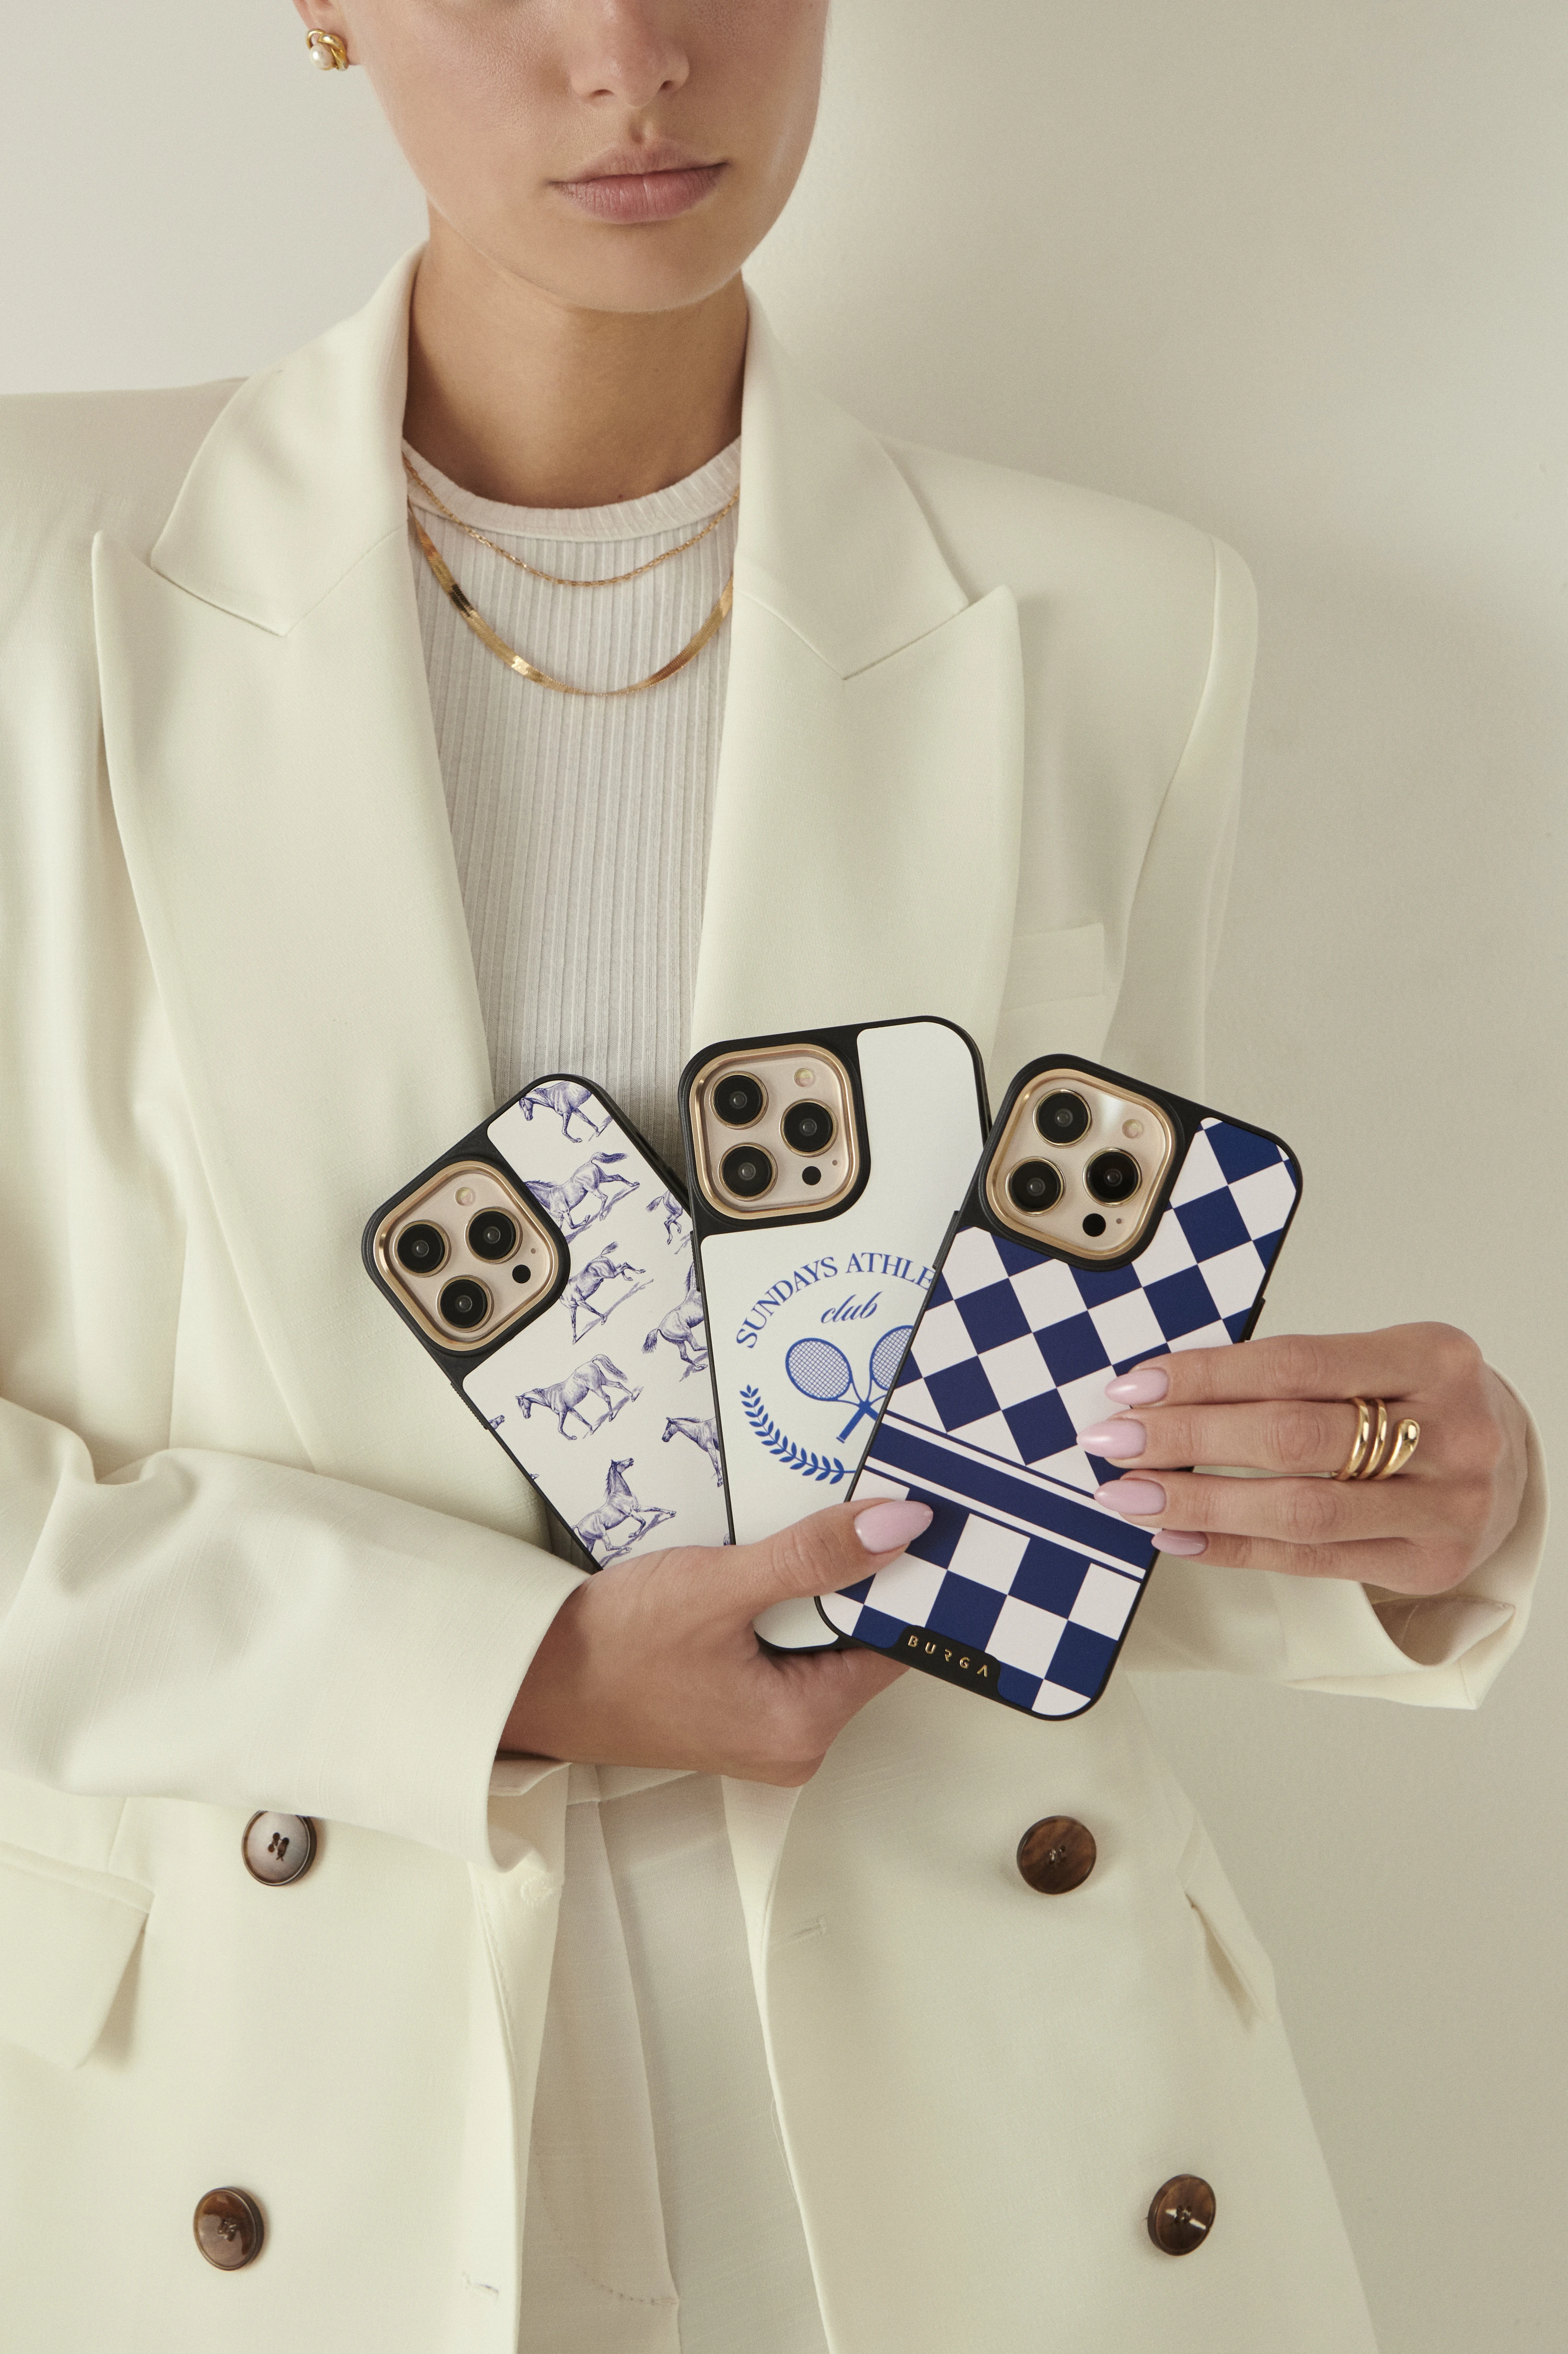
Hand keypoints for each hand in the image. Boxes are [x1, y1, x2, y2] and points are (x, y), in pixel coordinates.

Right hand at [497, 1497, 925, 1781]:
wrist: (528, 1679)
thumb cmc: (609, 1647)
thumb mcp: (719, 1585)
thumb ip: (814, 1556)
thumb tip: (899, 1528)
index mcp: (803, 1727)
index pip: (893, 1643)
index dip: (902, 1578)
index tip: (908, 1519)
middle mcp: (793, 1742)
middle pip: (857, 1641)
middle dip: (850, 1578)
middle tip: (845, 1509)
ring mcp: (762, 1729)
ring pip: (817, 1640)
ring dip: (808, 1588)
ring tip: (788, 1536)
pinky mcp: (734, 1709)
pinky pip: (782, 1648)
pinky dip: (776, 1606)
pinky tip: (753, 1571)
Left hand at [1076, 1323, 1527, 1594]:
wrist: (1506, 1465)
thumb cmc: (1421, 1404)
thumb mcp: (1378, 1362)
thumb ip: (1293, 1375)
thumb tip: (1166, 1393)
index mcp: (1432, 1357)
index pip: (1294, 1364)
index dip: (1206, 1376)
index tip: (1136, 1388)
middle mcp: (1450, 1431)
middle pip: (1292, 1437)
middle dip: (1188, 1439)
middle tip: (1117, 1442)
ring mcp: (1445, 1506)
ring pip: (1299, 1509)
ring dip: (1199, 1504)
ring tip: (1132, 1496)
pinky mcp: (1428, 1563)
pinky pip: (1311, 1561)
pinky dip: (1235, 1548)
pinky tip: (1180, 1537)